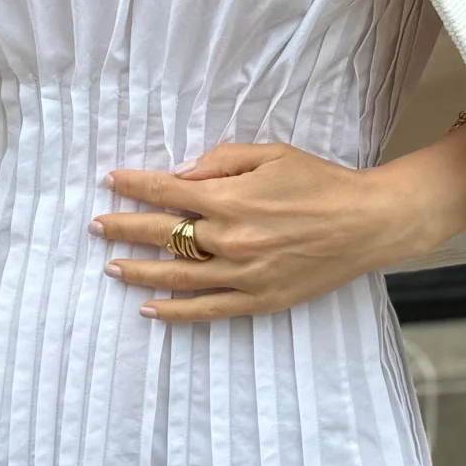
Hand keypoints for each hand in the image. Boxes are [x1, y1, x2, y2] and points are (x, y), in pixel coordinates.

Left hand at [90, 141, 428, 322]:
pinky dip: (175, 311)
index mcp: (230, 199)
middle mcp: (229, 239)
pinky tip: (150, 308)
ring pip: (176, 277)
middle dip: (124, 227)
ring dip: (139, 271)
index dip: (134, 186)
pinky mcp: (259, 299)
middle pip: (162, 235)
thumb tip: (182, 173)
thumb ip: (222, 161)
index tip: (110, 181)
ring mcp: (243, 275)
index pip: (166, 192)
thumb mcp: (272, 154)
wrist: (368, 222)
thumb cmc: (322, 182)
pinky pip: (207, 310)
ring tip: (112, 266)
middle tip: (97, 225)